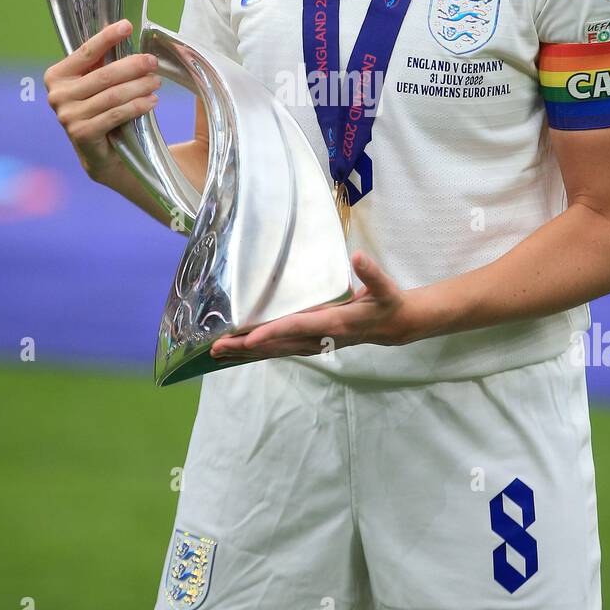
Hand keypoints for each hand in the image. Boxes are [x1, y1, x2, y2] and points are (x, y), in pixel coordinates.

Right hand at [44, 19, 160, 183]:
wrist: (101, 153)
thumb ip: (103, 60)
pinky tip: (152, 101)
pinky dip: (137, 106)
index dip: (107, 37)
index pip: (86, 52)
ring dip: (139, 86)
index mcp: (57, 76)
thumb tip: (122, 28)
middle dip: (133, 66)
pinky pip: (116, 114)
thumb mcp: (97, 82)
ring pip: (112, 95)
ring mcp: (67, 116)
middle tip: (153, 62)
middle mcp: (57, 95)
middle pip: (104, 74)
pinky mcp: (82, 134)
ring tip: (156, 82)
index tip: (127, 25)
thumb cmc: (100, 109)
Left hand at [209, 251, 418, 361]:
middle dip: (247, 347)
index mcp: (335, 323)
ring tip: (217, 353)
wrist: (395, 326)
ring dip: (247, 352)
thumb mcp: (385, 287)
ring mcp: (315, 344)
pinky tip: (241, 352)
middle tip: (215, 348)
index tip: (249, 339)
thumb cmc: (387, 303)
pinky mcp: (313, 343)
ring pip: (276, 350)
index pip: (298, 327)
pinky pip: (282, 349)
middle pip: (278, 344)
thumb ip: (372, 273)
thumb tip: (359, 257)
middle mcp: (321, 338)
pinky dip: (260, 351)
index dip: (273, 333)